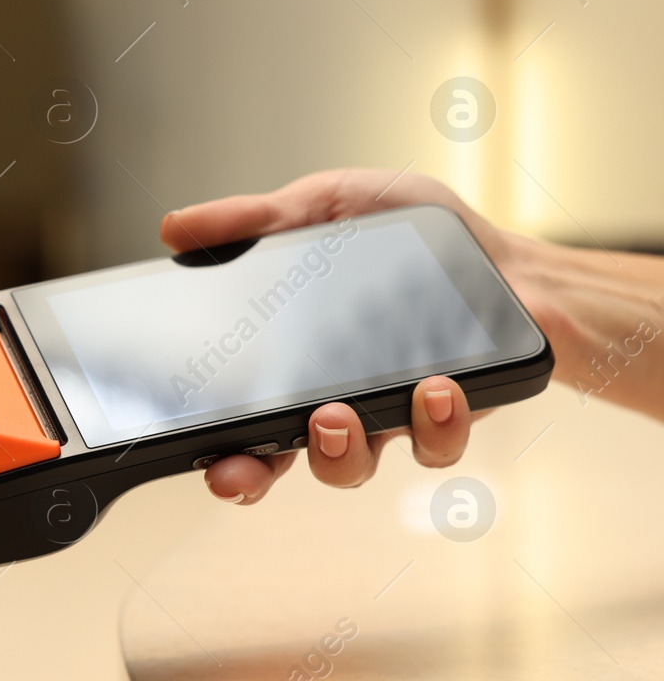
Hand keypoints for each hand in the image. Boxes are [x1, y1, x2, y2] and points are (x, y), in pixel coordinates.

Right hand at [158, 168, 563, 505]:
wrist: (505, 256)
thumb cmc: (410, 236)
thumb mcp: (322, 207)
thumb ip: (253, 220)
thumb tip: (176, 228)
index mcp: (289, 359)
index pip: (239, 413)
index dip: (219, 447)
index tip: (205, 459)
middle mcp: (331, 398)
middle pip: (278, 459)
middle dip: (255, 473)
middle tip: (247, 466)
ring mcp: (387, 414)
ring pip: (351, 465)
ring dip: (338, 450)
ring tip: (339, 416)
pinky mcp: (449, 417)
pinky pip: (434, 446)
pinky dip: (432, 423)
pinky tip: (434, 387)